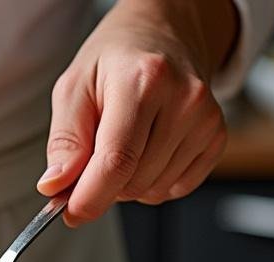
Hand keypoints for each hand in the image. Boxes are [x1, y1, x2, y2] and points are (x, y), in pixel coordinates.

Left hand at [38, 0, 236, 226]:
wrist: (163, 35)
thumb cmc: (116, 60)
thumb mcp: (74, 88)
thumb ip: (64, 141)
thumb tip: (56, 186)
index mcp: (143, 80)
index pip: (116, 161)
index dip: (90, 197)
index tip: (70, 213)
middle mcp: (183, 99)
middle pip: (133, 182)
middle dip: (103, 183)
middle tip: (95, 152)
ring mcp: (206, 120)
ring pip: (153, 191)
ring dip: (128, 183)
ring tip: (124, 141)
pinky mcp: (217, 137)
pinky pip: (176, 189)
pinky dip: (153, 182)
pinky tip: (147, 149)